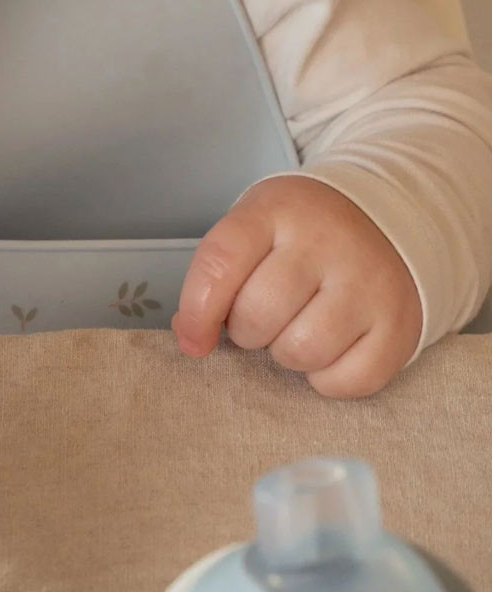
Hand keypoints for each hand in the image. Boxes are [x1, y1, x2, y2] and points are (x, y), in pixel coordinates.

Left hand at [172, 176, 422, 397]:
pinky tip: (330, 348)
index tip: (194, 338)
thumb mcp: (253, 231)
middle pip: (258, 316)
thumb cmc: (300, 236)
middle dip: (246, 330)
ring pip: (301, 352)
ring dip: (286, 354)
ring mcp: (371, 282)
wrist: (389, 222)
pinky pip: (347, 380)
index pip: (221, 261)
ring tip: (297, 328)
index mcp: (278, 210)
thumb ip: (215, 276)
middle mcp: (328, 241)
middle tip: (262, 318)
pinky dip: (327, 378)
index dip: (197, 310)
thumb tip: (191, 336)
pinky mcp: (401, 324)